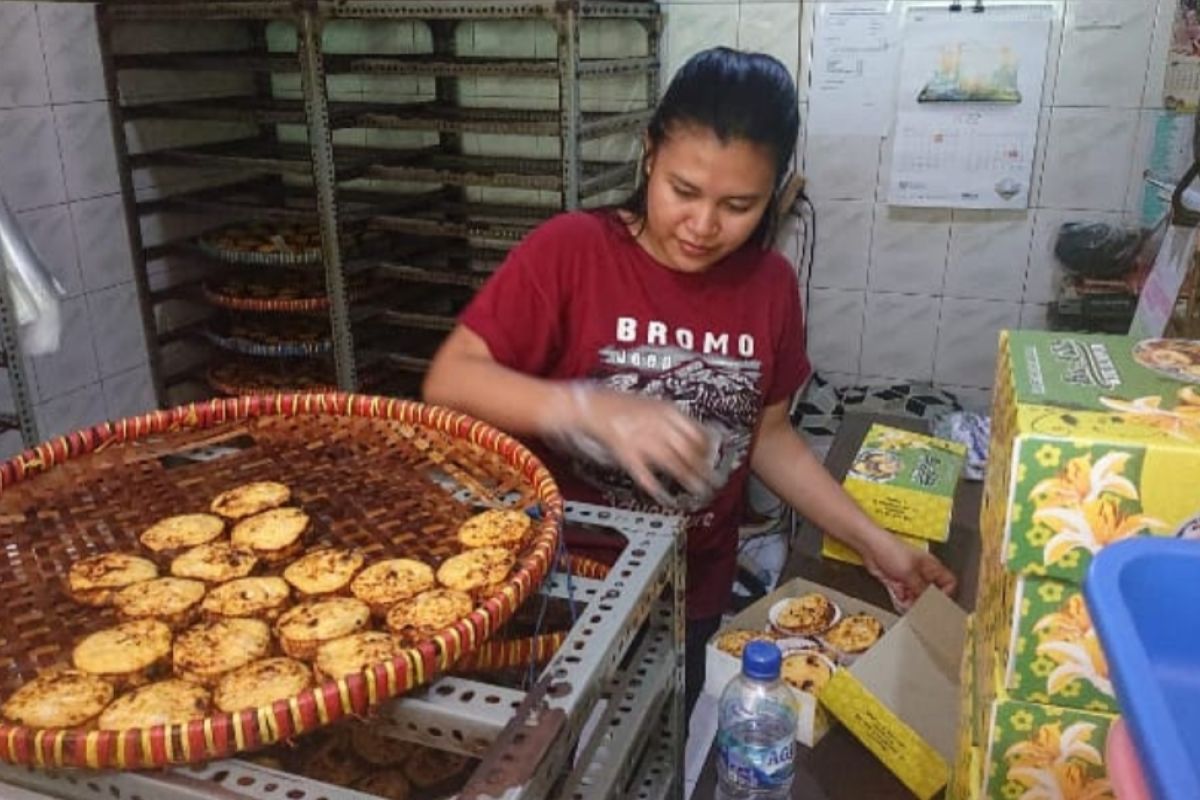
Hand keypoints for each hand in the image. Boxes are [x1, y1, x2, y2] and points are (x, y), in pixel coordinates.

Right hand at [541, 382, 717, 506]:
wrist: (588, 404)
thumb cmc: (617, 402)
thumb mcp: (651, 402)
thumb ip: (671, 417)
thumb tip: (693, 431)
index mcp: (666, 410)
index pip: (697, 430)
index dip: (709, 447)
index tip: (715, 457)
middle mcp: (657, 425)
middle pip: (689, 449)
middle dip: (704, 466)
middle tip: (714, 479)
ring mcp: (642, 440)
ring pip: (672, 462)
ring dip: (687, 478)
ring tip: (699, 490)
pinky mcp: (626, 454)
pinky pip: (645, 473)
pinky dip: (655, 486)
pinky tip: (664, 495)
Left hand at [861, 530, 956, 610]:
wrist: (870, 548)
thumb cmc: (890, 549)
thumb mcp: (910, 573)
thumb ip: (921, 590)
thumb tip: (930, 603)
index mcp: (931, 566)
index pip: (949, 583)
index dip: (946, 594)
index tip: (936, 602)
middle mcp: (922, 573)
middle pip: (931, 594)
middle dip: (924, 601)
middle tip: (918, 606)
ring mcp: (910, 579)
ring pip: (917, 598)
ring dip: (911, 603)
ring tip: (905, 603)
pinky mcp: (898, 583)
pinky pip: (904, 597)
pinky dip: (901, 601)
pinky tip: (898, 599)